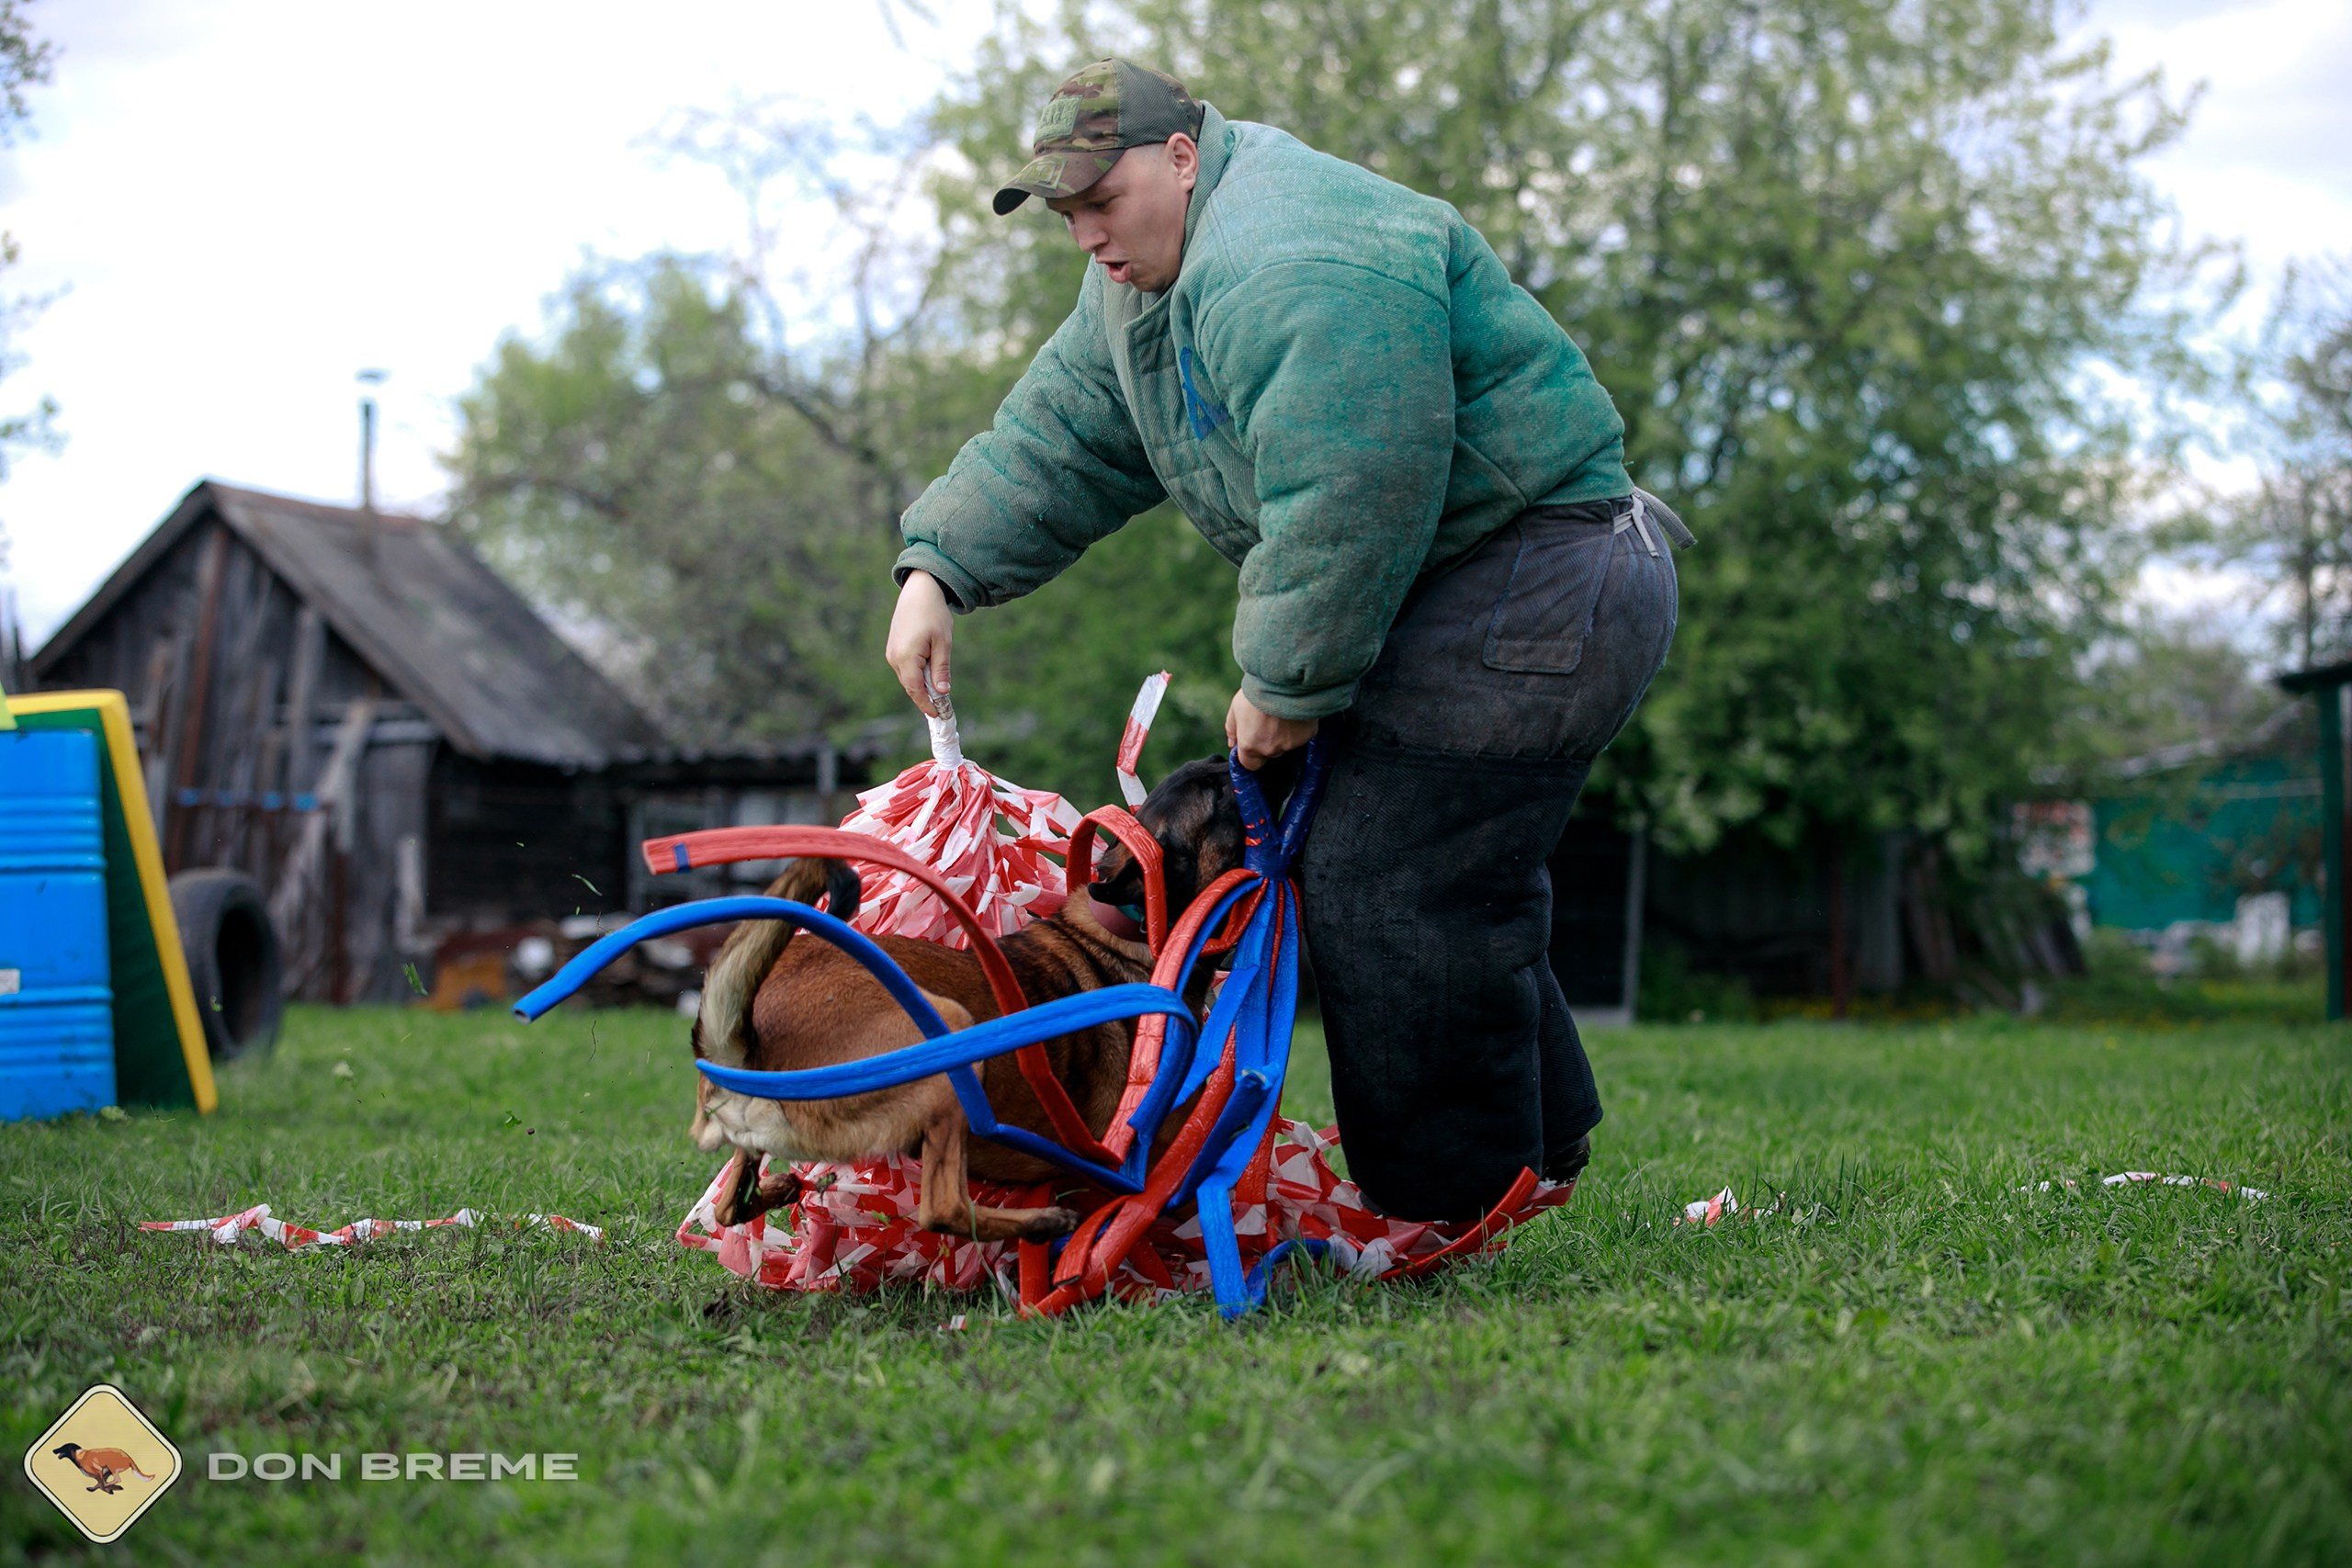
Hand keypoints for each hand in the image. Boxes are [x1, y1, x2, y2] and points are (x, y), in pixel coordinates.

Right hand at [885, 572, 952, 712]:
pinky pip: (905, 669)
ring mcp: (891, 653)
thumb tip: (942, 692)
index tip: (938, 715)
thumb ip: (941, 668)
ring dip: (921, 686)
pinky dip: (916, 675)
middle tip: (942, 707)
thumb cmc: (933, 614)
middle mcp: (894, 657)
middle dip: (925, 698)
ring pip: (907, 678)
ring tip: (938, 691)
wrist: (919, 591)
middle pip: (910, 686)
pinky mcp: (893, 649)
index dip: (926, 704)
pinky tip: (929, 675)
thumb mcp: (943, 642)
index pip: (916, 689)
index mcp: (906, 657)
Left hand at [1225, 689, 1318, 770]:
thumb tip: (1232, 744)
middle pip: (1268, 754)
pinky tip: (1294, 712)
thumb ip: (1232, 730)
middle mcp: (1270, 749)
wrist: (1284, 680)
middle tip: (1268, 721)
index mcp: (1249, 746)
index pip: (1249, 764)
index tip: (1252, 741)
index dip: (1250, 754)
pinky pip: (1301, 735)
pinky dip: (1298, 727)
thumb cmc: (1257, 692)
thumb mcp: (1235, 709)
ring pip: (1285, 744)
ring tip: (1281, 713)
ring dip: (1283, 734)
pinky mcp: (1306, 736)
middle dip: (1267, 741)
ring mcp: (1289, 744)